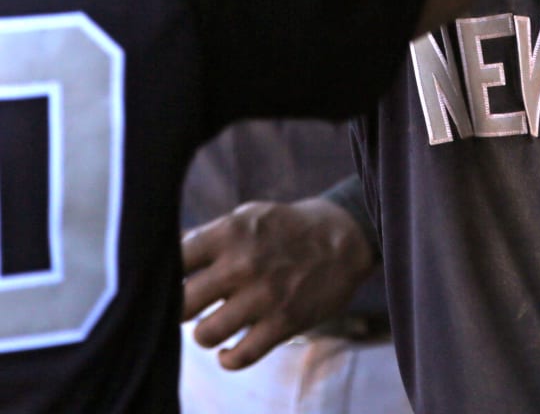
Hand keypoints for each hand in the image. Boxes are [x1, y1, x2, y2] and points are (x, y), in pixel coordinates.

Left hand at [181, 197, 376, 369]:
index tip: (170, 284)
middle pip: (181, 305)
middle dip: (181, 311)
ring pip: (204, 335)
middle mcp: (243, 263)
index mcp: (230, 233)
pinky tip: (230, 348)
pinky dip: (228, 358)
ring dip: (206, 334)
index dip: (164, 278)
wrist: (343, 238)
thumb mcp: (247, 217)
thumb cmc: (285, 228)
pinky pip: (238, 357)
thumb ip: (207, 238)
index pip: (173, 262)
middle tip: (193, 307)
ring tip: (214, 324)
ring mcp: (264, 295)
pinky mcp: (284, 322)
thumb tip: (160, 258)